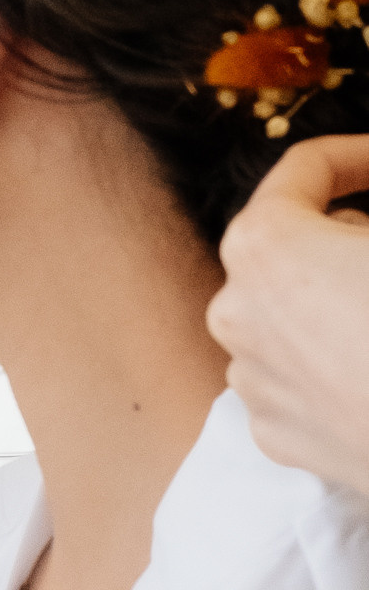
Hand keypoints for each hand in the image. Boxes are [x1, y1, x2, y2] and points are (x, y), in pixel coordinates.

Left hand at [207, 133, 368, 493]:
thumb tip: (362, 229)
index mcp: (263, 243)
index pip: (306, 168)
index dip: (359, 155)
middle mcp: (234, 308)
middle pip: (293, 242)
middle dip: (344, 233)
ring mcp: (250, 378)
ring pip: (292, 311)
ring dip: (334, 299)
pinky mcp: (276, 434)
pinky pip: (300, 373)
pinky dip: (333, 362)